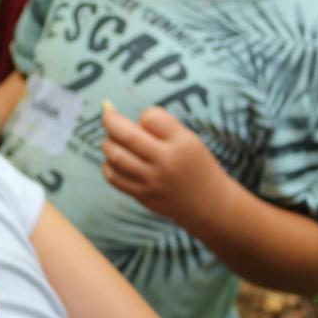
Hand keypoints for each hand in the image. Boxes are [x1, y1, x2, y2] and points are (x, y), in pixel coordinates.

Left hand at [100, 105, 234, 228]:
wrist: (210, 204)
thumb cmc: (196, 165)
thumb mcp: (190, 141)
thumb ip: (162, 129)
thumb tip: (124, 120)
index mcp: (182, 143)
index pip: (151, 117)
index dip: (145, 114)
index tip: (148, 118)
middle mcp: (166, 161)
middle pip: (127, 136)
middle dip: (110, 120)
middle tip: (108, 114)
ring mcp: (152, 181)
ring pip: (116, 157)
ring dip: (108, 144)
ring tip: (112, 140)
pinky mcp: (143, 196)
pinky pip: (114, 178)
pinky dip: (108, 166)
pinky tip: (114, 161)